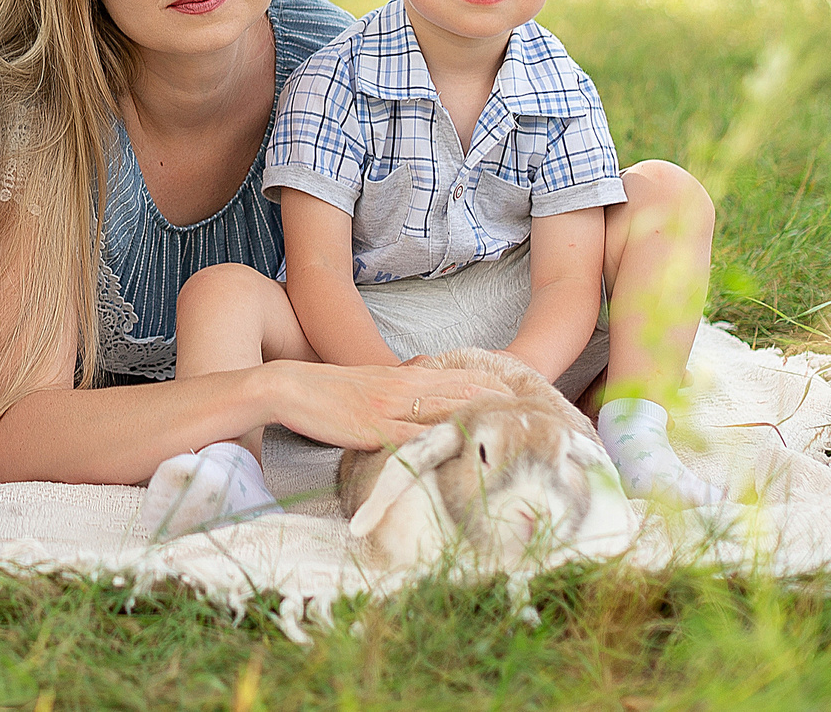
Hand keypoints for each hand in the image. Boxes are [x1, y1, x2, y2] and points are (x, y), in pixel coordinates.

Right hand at [267, 359, 509, 450]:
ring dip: (485, 423)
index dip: (502, 389)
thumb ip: (405, 395)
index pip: (469, 376)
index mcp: (409, 375)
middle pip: (471, 389)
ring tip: (518, 440)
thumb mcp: (375, 387)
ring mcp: (394, 406)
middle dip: (507, 407)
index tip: (527, 406)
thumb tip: (430, 413)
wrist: (290, 387)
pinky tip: (466, 455)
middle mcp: (408, 385)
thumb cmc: (331, 393)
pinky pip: (417, 436)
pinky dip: (444, 444)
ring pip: (452, 408)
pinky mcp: (376, 428)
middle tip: (539, 427)